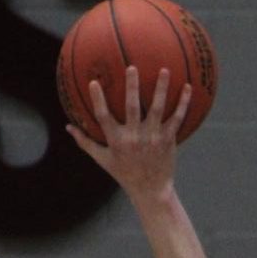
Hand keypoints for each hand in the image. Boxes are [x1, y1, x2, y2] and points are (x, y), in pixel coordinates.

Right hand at [67, 66, 188, 198]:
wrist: (151, 190)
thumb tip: (68, 126)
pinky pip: (177, 118)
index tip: (93, 82)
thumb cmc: (124, 173)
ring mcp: (153, 138)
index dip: (98, 100)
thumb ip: (86, 142)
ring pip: (158, 109)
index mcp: (116, 140)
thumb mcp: (103, 160)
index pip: (104, 117)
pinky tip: (188, 87)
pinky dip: (183, 103)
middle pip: (133, 108)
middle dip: (132, 87)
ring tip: (165, 70)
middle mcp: (135, 137)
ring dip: (162, 89)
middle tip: (132, 67)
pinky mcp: (168, 140)